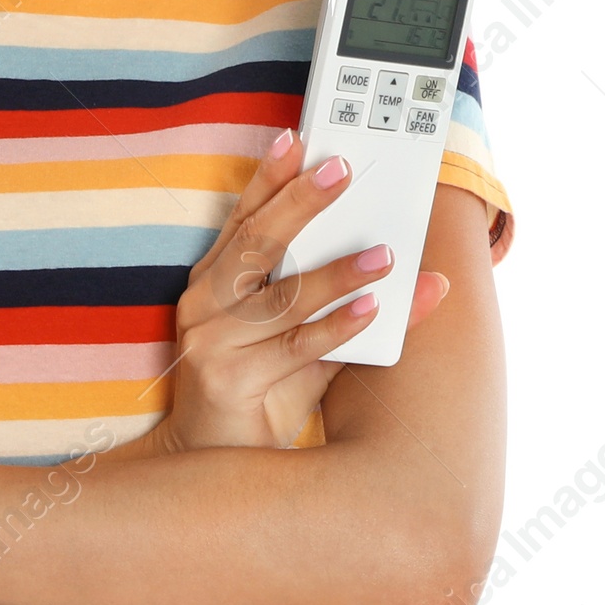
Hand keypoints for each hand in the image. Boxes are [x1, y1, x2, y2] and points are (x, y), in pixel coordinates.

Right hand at [150, 127, 450, 453]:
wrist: (214, 466)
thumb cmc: (257, 393)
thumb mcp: (289, 337)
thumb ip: (328, 300)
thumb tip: (399, 262)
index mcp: (213, 283)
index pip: (242, 219)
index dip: (268, 177)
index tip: (296, 138)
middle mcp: (205, 306)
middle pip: (257, 243)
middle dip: (301, 202)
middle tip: (342, 169)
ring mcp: (213, 343)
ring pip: (282, 297)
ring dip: (337, 273)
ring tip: (383, 255)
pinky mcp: (230, 381)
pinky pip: (296, 348)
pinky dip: (337, 327)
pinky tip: (372, 310)